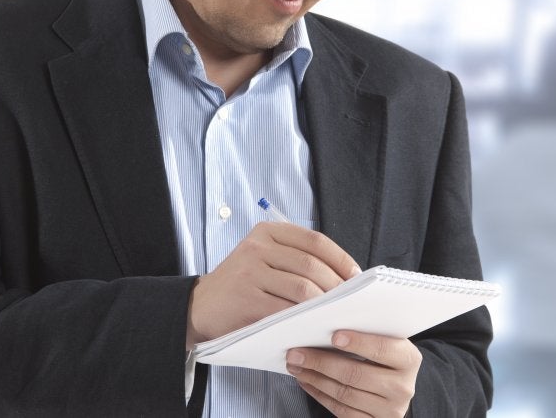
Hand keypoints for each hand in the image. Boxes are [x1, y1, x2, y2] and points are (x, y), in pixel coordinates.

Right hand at [186, 222, 359, 347]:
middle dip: (336, 284)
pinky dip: (305, 318)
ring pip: (302, 288)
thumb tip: (343, 274)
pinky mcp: (246, 300)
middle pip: (311, 264)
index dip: (340, 258)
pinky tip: (313, 324)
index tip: (355, 276)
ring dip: (324, 303)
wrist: (200, 306)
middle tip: (349, 301)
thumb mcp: (265, 258)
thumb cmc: (243, 284)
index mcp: (267, 232)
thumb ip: (296, 258)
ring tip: (335, 313)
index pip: (315, 240)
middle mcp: (257, 247)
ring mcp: (250, 273)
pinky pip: (286, 309)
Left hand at [287, 331, 421, 417]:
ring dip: (315, 378)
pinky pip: (341, 410)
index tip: (334, 336)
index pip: (383, 349)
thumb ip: (369, 334)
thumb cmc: (386, 359)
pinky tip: (307, 381)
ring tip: (296, 366)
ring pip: (345, 393)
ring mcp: (389, 410)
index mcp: (409, 360)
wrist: (397, 389)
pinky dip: (319, 395)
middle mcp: (402, 387)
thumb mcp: (388, 344)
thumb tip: (329, 324)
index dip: (359, 343)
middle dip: (322, 362)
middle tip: (296, 353)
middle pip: (357, 374)